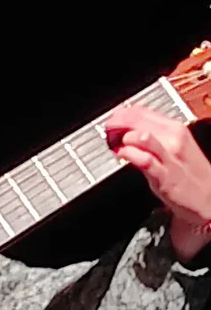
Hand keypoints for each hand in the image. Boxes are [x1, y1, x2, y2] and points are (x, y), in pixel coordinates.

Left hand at [105, 105, 210, 260]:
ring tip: (115, 143)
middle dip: (117, 123)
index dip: (120, 113)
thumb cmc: (188, 173)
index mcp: (174, 127)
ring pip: (141, 135)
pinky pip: (144, 160)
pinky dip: (129, 154)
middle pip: (137, 119)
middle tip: (108, 131)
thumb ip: (151, 135)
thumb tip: (127, 128)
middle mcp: (173, 138)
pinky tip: (122, 155)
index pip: (141, 110)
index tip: (111, 120)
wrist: (207, 198)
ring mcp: (170, 156)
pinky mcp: (164, 175)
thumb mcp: (172, 145)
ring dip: (123, 137)